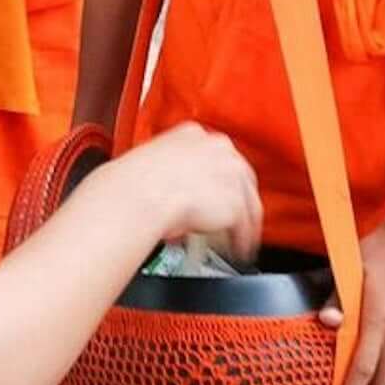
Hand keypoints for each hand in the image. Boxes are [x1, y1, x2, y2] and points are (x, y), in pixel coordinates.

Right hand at [101, 123, 261, 258]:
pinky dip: (242, 241)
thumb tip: (177, 194)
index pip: (218, 155)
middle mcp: (218, 150)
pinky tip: (237, 249)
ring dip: (244, 223)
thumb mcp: (156, 166)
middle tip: (227, 216)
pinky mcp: (235, 201)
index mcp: (194, 135)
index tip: (216, 190)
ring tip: (237, 239)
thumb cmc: (137, 183)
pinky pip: (246, 225)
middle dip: (235, 198)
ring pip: (248, 202)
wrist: (140, 193)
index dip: (218, 177)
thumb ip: (175, 175)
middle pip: (240, 177)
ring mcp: (231, 175)